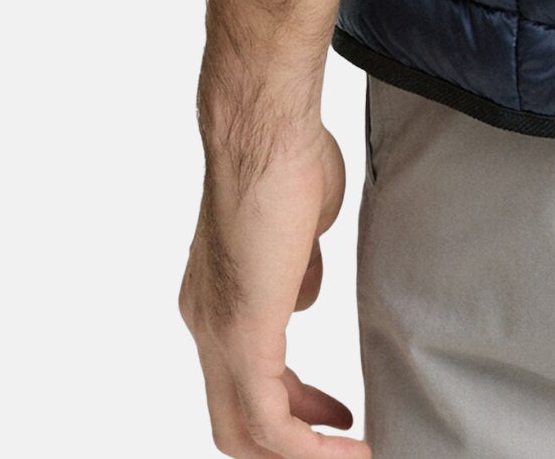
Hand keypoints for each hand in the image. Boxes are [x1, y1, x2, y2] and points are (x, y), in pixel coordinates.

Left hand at [180, 118, 367, 456]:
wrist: (266, 128)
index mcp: (214, 297)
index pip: (243, 376)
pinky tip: (346, 446)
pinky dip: (307, 447)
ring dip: (301, 452)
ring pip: (245, 430)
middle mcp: (204, 323)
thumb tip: (304, 291)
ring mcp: (217, 333)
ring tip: (350, 455)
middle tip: (341, 441)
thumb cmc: (286, 154)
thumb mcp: (299, 226)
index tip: (332, 410)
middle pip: (234, 419)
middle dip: (292, 440)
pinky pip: (268, 421)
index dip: (290, 402)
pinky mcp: (242, 338)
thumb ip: (299, 267)